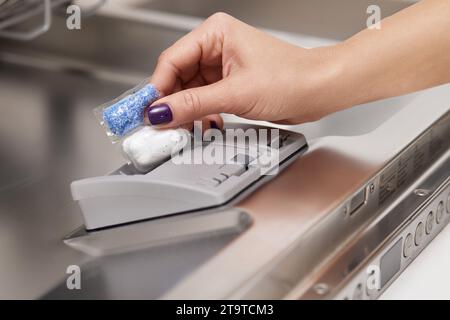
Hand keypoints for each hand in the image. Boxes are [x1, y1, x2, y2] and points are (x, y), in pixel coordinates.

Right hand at [145, 13, 340, 128]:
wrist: (319, 91)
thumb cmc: (292, 78)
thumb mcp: (236, 94)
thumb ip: (194, 104)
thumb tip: (161, 112)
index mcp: (215, 34)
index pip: (171, 60)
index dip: (156, 88)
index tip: (146, 112)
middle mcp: (216, 47)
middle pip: (177, 77)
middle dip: (172, 104)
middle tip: (163, 127)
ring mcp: (222, 66)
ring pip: (189, 91)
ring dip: (188, 112)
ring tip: (187, 130)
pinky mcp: (229, 83)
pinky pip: (204, 99)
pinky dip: (202, 114)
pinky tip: (207, 125)